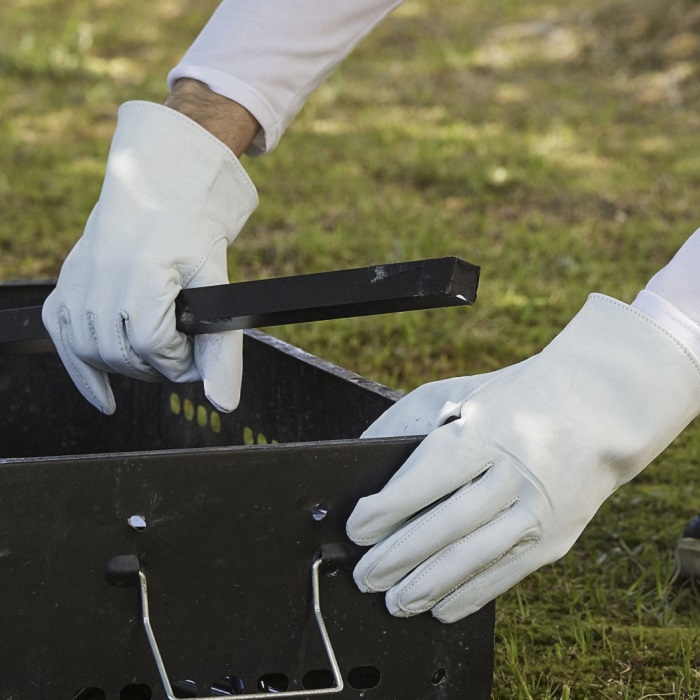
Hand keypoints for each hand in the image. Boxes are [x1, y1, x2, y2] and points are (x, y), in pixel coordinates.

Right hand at [42, 100, 257, 413]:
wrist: (164, 178)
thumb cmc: (195, 225)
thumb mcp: (218, 284)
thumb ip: (222, 348)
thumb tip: (224, 404)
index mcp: (141, 272)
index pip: (151, 347)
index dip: (179, 362)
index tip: (197, 358)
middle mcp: (100, 275)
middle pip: (120, 354)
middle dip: (156, 367)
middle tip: (182, 359)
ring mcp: (78, 277)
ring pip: (89, 350)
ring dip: (125, 368)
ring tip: (156, 359)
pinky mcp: (67, 279)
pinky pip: (61, 332)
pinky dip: (80, 366)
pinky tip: (104, 395)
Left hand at [347, 295, 699, 621]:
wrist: (594, 410)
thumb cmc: (507, 401)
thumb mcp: (454, 394)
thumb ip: (405, 423)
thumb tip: (361, 460)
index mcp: (487, 432)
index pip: (429, 478)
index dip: (388, 509)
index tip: (357, 528)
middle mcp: (516, 473)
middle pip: (448, 525)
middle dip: (399, 556)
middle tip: (364, 576)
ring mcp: (540, 510)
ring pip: (475, 557)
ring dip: (428, 585)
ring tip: (393, 601)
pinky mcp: (555, 538)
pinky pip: (506, 575)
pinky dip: (469, 595)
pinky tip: (438, 607)